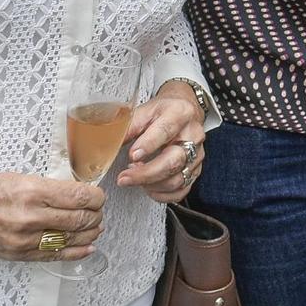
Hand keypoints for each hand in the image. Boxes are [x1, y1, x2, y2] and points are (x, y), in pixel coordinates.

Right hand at [0, 168, 104, 261]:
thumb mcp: (19, 177)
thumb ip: (49, 188)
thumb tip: (78, 194)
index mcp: (31, 191)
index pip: (80, 197)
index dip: (96, 198)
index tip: (99, 196)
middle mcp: (30, 217)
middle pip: (80, 220)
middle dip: (95, 215)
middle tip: (98, 211)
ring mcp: (24, 239)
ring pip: (71, 240)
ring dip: (89, 233)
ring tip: (95, 226)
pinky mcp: (18, 254)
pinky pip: (54, 255)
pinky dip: (75, 252)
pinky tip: (86, 247)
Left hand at [117, 81, 206, 202]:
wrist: (185, 112)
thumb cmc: (163, 112)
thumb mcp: (144, 110)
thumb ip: (128, 127)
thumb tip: (108, 143)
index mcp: (179, 113)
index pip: (165, 130)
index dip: (148, 145)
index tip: (132, 155)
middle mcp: (192, 135)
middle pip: (173, 161)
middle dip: (146, 174)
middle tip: (124, 177)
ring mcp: (197, 154)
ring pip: (177, 179)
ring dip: (151, 184)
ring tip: (134, 177)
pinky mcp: (196, 170)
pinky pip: (182, 190)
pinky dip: (162, 194)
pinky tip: (149, 187)